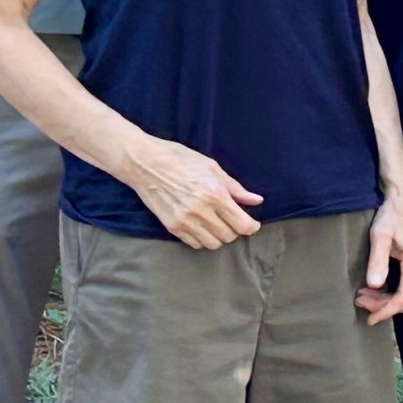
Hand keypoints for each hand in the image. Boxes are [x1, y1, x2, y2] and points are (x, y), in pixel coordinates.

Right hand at [124, 139, 262, 248]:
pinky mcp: (172, 227)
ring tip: (217, 223)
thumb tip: (257, 200)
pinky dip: (203, 239)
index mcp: (215, 194)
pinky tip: (202, 226)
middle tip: (232, 219)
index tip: (252, 224)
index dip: (252, 227)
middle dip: (236, 230)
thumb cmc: (180, 159)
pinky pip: (195, 244)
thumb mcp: (212, 167)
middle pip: (229, 236)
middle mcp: (201, 211)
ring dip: (219, 236)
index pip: (242, 225)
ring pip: (213, 244)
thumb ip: (235, 188)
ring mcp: (184, 221)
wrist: (145, 163)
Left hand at [357, 187, 402, 323]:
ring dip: (386, 300)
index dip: (385, 311)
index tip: (369, 318)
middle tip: (360, 300)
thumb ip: (377, 260)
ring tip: (364, 294)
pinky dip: (392, 291)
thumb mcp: (380, 235)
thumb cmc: (391, 214)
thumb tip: (374, 285)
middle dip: (383, 306)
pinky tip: (376, 287)